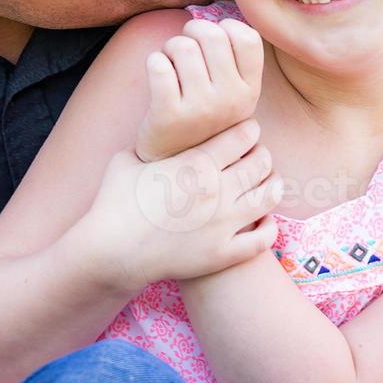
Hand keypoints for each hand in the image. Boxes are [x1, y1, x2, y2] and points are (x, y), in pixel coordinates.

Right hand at [85, 118, 281, 285]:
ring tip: (265, 182)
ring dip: (272, 185)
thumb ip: (150, 143)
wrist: (110, 251)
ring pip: (270, 196)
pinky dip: (269, 226)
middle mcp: (218, 190)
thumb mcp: (127, 159)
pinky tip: (262, 220)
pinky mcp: (224, 254)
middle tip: (255, 155)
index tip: (245, 132)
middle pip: (262, 162)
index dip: (249, 129)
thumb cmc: (114, 203)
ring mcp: (224, 224)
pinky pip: (264, 238)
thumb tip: (155, 128)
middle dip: (261, 154)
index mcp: (197, 163)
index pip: (244, 135)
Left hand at [135, 18, 263, 161]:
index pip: (246, 37)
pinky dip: (154, 62)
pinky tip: (158, 75)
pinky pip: (158, 64)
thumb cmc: (202, 118)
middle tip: (184, 49)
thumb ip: (232, 61)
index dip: (224, 28)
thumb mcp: (232, 97)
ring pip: (182, 46)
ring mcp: (201, 109)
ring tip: (170, 66)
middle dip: (191, 32)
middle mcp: (231, 100)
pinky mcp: (168, 115)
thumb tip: (219, 20)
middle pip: (212, 35)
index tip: (212, 42)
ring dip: (170, 49)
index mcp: (250, 91)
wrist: (175, 164)